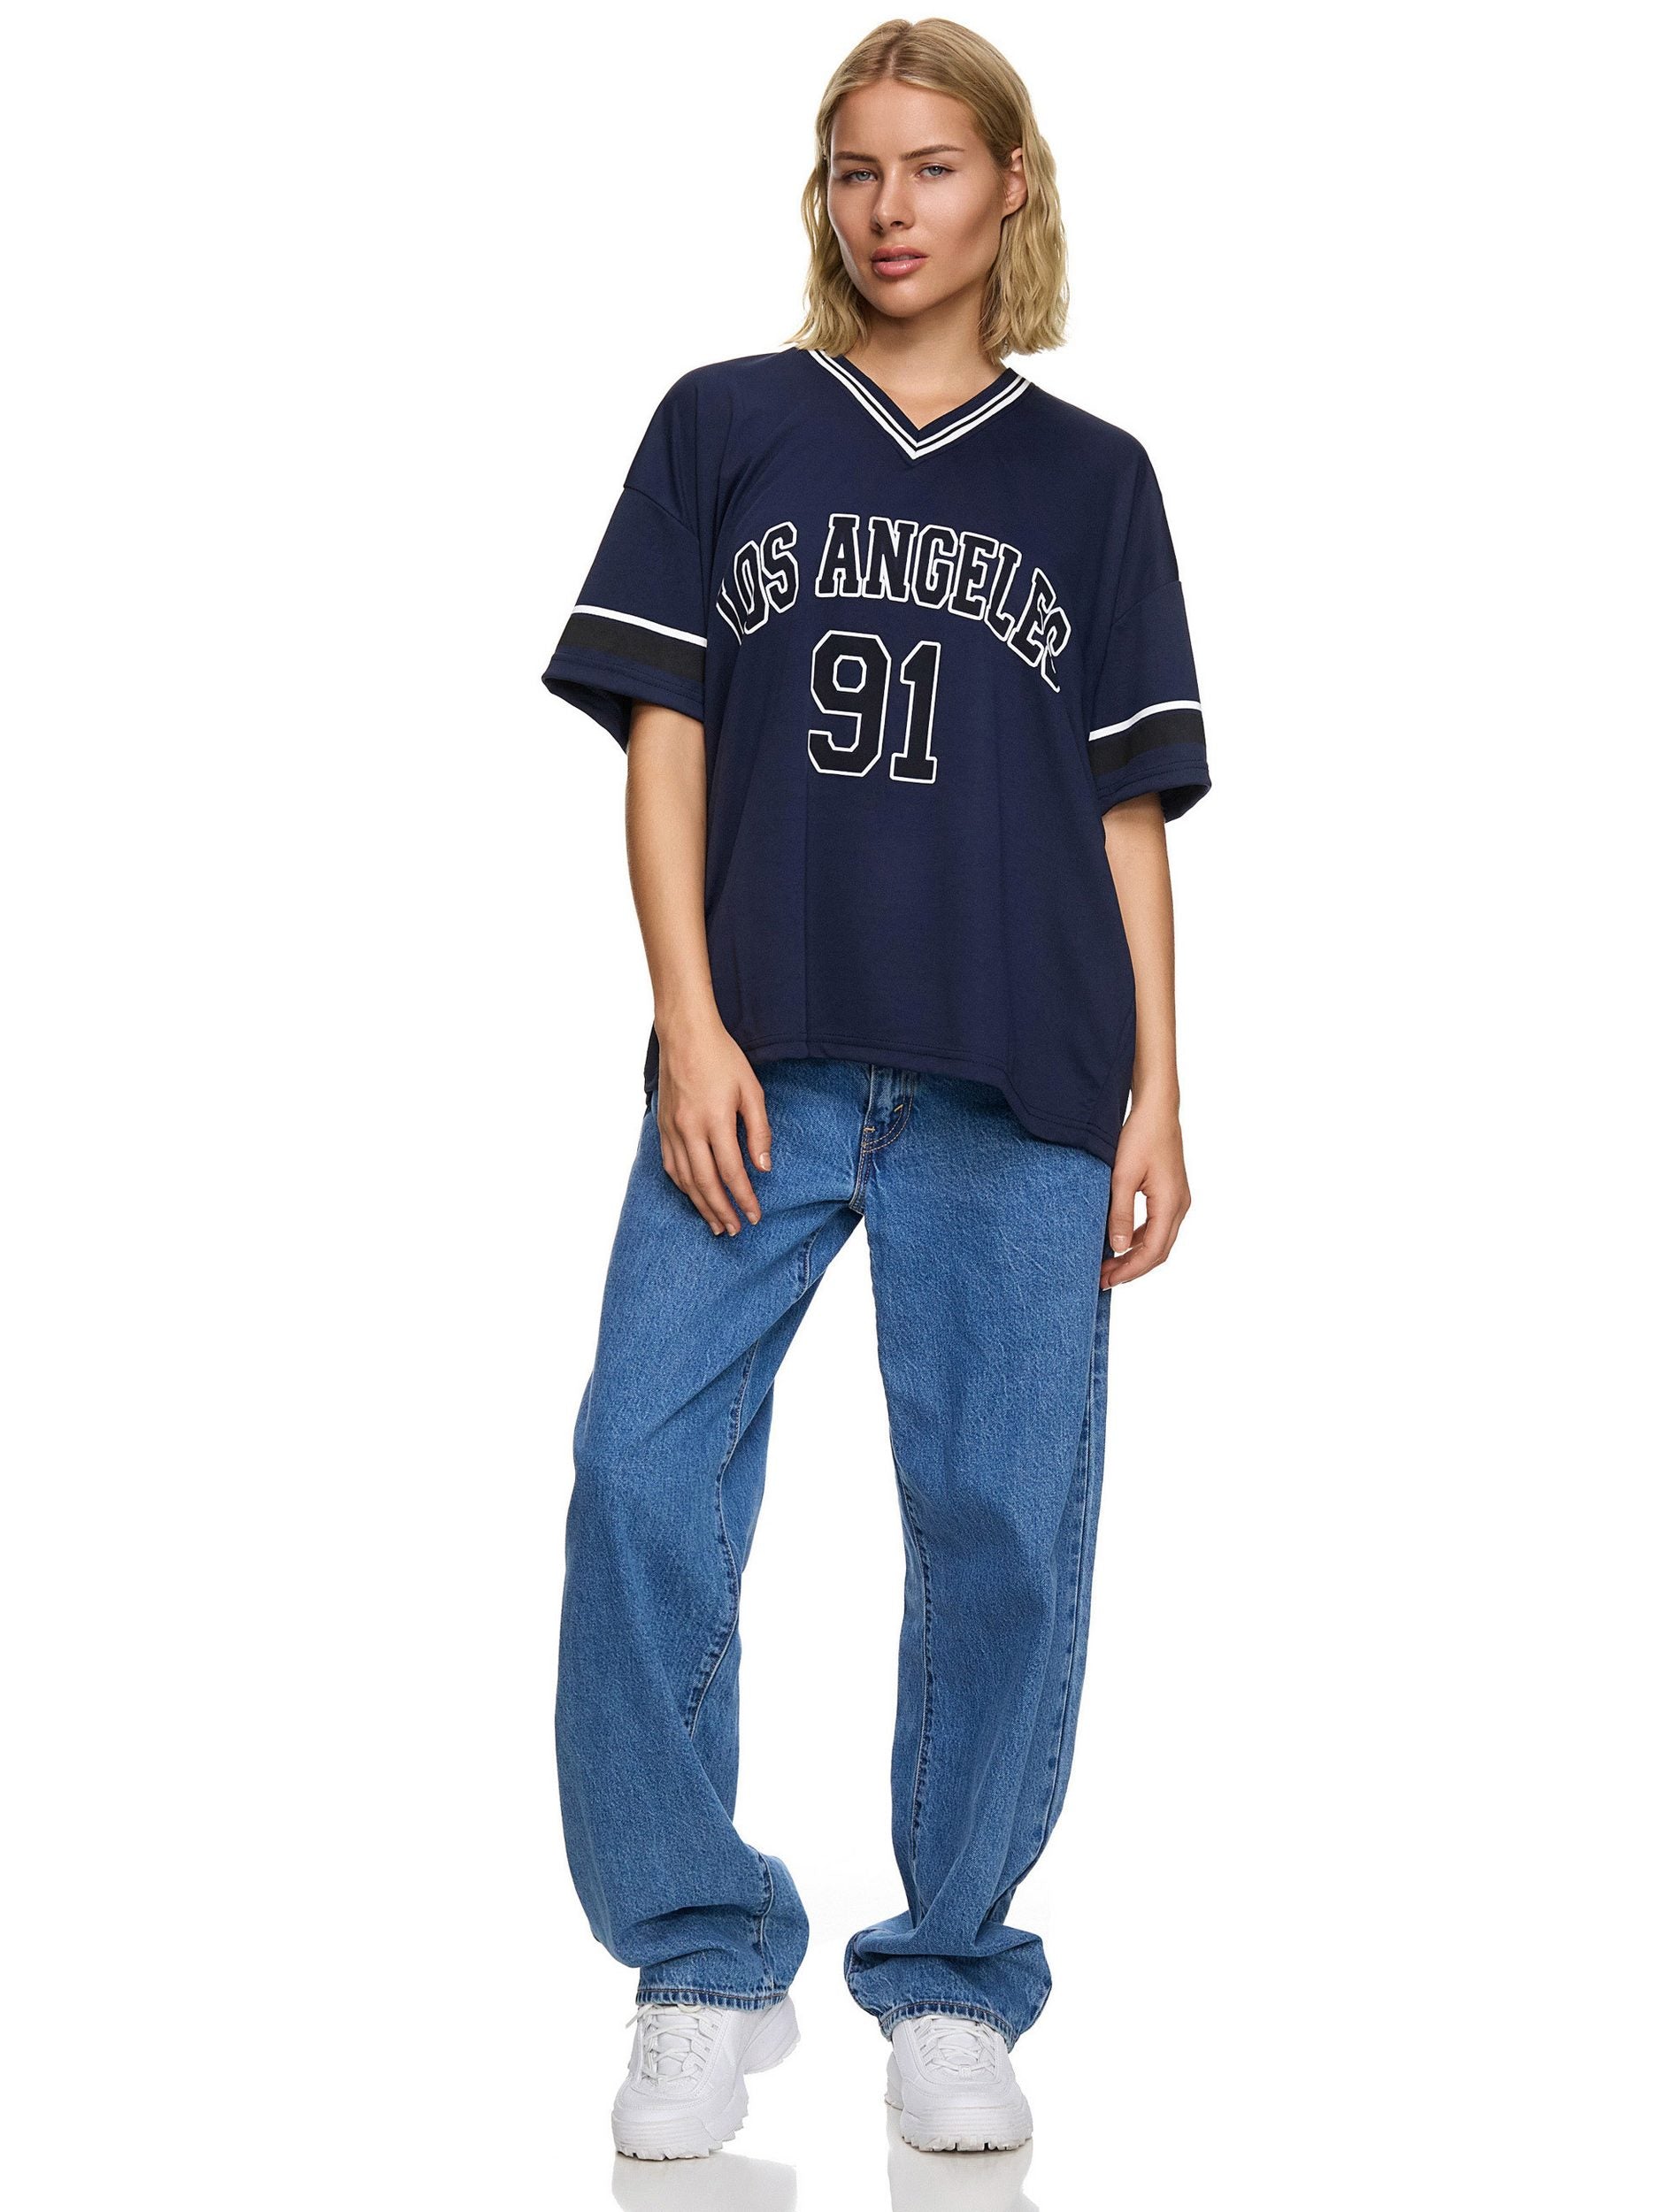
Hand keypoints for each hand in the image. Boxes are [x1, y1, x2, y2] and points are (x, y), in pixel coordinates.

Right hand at [654, 1018, 772, 1235]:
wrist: (685, 1035)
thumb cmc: (723, 1059)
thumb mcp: (751, 1091)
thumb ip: (759, 1131)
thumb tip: (763, 1168)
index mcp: (715, 1121)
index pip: (731, 1172)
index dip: (744, 1198)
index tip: (755, 1215)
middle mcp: (689, 1129)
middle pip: (706, 1183)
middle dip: (722, 1211)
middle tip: (736, 1230)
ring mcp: (671, 1130)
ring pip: (685, 1180)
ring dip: (701, 1205)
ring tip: (717, 1224)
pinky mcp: (662, 1127)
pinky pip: (671, 1166)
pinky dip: (683, 1186)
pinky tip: (694, 1197)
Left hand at [1102, 1102, 1190, 1287]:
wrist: (1157, 1110)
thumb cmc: (1140, 1137)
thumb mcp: (1122, 1176)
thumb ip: (1119, 1213)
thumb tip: (1117, 1247)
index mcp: (1170, 1203)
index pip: (1152, 1251)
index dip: (1130, 1270)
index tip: (1108, 1280)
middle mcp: (1180, 1205)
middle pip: (1159, 1251)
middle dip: (1132, 1268)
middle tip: (1104, 1279)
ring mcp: (1178, 1200)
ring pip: (1159, 1240)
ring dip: (1135, 1255)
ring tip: (1109, 1265)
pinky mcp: (1171, 1193)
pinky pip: (1158, 1226)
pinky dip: (1140, 1239)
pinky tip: (1120, 1242)